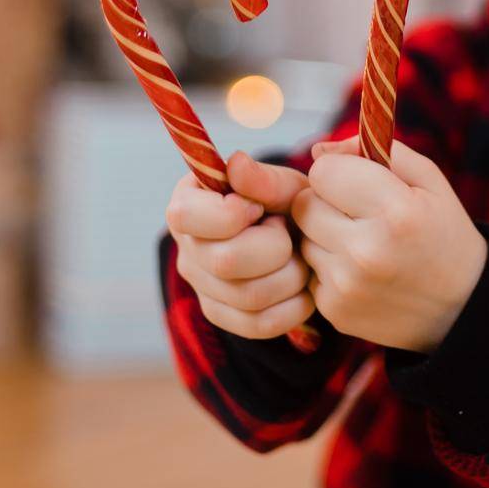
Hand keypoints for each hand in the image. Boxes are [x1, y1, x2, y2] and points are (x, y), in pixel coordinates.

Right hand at [165, 150, 314, 340]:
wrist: (300, 239)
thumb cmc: (286, 205)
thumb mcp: (283, 185)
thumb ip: (263, 178)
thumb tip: (236, 162)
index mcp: (187, 205)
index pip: (186, 216)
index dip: (232, 213)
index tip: (259, 208)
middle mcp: (186, 249)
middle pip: (226, 261)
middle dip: (275, 246)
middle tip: (287, 232)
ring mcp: (202, 288)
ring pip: (250, 296)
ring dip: (291, 275)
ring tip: (298, 257)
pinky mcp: (224, 317)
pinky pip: (261, 325)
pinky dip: (294, 306)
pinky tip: (302, 285)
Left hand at [289, 136, 488, 353]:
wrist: (462, 307)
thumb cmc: (443, 232)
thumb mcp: (428, 179)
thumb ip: (376, 149)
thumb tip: (319, 149)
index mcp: (395, 211)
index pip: (322, 172)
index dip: (337, 170)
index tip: (356, 181)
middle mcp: (367, 251)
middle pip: (304, 205)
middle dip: (324, 201)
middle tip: (356, 211)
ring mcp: (348, 286)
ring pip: (303, 238)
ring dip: (324, 234)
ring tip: (361, 242)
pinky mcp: (335, 311)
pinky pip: (309, 271)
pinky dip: (328, 266)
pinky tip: (359, 270)